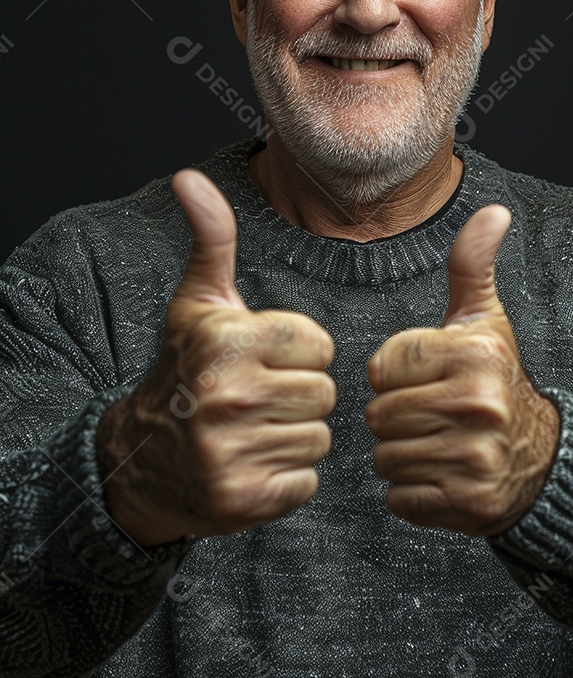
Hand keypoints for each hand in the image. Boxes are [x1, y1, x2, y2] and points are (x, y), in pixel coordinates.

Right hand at [96, 169, 334, 546]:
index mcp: (228, 341)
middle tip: (258, 397)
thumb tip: (188, 177)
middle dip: (299, 394)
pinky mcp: (243, 500)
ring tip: (254, 429)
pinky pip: (306, 482)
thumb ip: (211, 238)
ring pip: (319, 438)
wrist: (142, 458)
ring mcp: (233, 454)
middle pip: (324, 393)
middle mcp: (228, 397)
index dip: (298, 352)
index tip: (263, 359)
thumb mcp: (198, 301)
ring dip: (294, 435)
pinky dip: (288, 478)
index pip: (320, 346)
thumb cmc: (185, 368)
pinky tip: (254, 463)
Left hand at [366, 206, 558, 536]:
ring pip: (385, 457)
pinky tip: (441, 475)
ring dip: (401, 454)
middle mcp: (479, 405)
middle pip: (378, 414)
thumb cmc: (495, 379)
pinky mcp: (467, 504)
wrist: (540, 460)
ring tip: (436, 443)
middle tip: (429, 414)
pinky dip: (411, 492)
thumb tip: (493, 210)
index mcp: (475, 355)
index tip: (425, 377)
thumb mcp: (483, 319)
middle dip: (394, 415)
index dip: (393, 373)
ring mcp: (475, 459)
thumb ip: (472, 265)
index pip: (381, 366)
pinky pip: (399, 498)